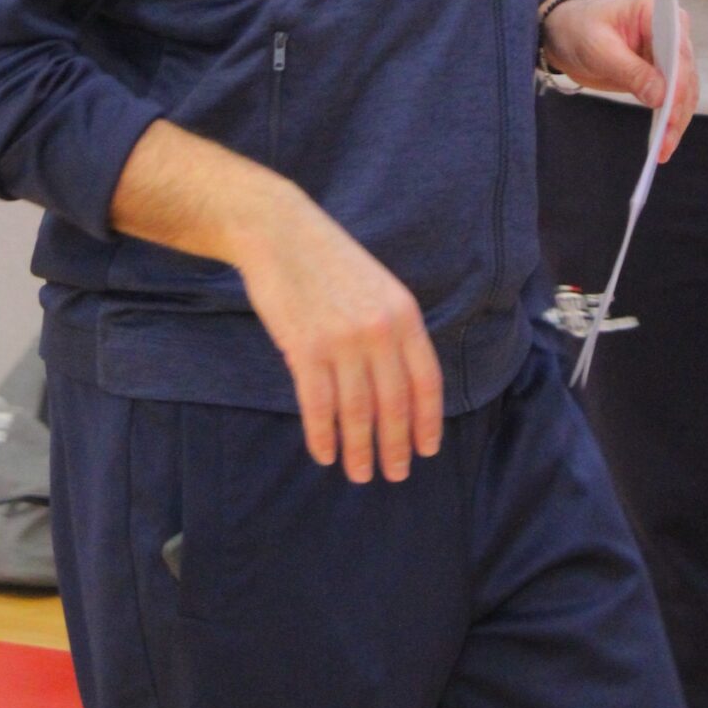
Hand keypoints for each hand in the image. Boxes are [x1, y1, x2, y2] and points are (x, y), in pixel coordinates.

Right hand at [235, 191, 442, 484]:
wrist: (280, 232)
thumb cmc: (328, 262)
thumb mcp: (378, 288)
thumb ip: (394, 331)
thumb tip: (403, 386)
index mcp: (404, 315)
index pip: (426, 382)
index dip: (427, 422)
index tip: (426, 450)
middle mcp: (380, 330)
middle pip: (394, 405)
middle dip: (395, 446)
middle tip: (395, 474)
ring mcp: (343, 341)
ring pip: (357, 412)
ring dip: (359, 450)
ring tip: (360, 473)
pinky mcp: (306, 348)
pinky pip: (318, 406)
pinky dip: (323, 436)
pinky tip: (324, 454)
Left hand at [539, 0, 699, 159]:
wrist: (565, 34)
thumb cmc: (579, 30)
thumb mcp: (599, 50)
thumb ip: (631, 71)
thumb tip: (661, 97)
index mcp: (657, 10)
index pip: (676, 47)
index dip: (677, 78)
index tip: (671, 106)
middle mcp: (672, 29)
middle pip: (685, 72)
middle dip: (678, 106)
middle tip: (667, 137)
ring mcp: (669, 52)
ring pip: (684, 90)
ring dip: (677, 120)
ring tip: (665, 149)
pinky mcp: (663, 73)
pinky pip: (673, 98)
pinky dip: (669, 120)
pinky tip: (663, 142)